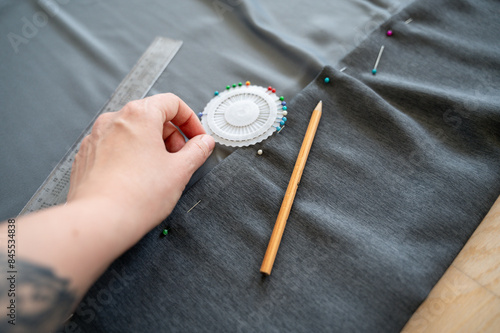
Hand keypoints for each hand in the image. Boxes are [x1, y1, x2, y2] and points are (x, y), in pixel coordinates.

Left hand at [67, 93, 214, 232]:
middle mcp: (114, 120)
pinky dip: (131, 156)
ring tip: (159, 174)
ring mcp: (96, 137)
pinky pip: (115, 147)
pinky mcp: (86, 156)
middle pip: (152, 116)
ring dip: (152, 146)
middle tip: (181, 160)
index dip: (191, 120)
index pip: (172, 103)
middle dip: (172, 136)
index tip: (198, 139)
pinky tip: (137, 180)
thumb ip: (197, 151)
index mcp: (139, 115)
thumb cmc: (137, 196)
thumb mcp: (180, 171)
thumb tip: (204, 142)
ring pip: (132, 132)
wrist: (99, 221)